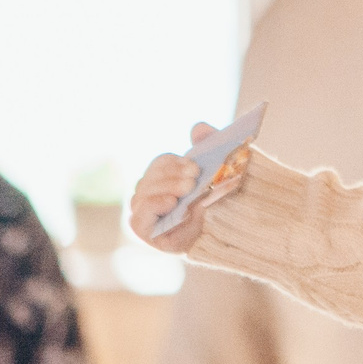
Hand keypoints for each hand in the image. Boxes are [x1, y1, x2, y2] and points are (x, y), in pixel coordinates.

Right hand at [126, 123, 251, 253]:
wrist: (222, 235)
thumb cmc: (216, 202)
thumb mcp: (215, 171)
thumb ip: (207, 147)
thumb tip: (198, 128)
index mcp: (163, 176)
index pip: (161, 163)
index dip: (175, 163)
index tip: (194, 167)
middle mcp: (148, 192)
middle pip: (152, 175)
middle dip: (173, 175)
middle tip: (193, 179)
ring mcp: (142, 210)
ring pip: (145, 191)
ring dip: (167, 187)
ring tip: (187, 190)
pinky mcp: (142, 228)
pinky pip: (140, 213)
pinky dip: (154, 204)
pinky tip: (171, 203)